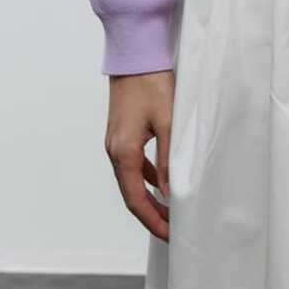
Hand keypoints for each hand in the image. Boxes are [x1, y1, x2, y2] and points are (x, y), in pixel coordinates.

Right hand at [104, 68, 176, 240]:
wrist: (135, 54)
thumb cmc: (152, 83)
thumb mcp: (168, 121)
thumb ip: (169, 159)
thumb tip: (171, 192)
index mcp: (124, 152)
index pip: (136, 200)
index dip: (153, 221)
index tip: (170, 235)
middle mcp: (115, 150)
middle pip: (132, 194)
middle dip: (151, 214)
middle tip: (172, 230)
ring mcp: (116, 141)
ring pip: (132, 180)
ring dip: (149, 197)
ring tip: (169, 211)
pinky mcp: (122, 132)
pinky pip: (133, 164)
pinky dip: (146, 178)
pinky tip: (160, 181)